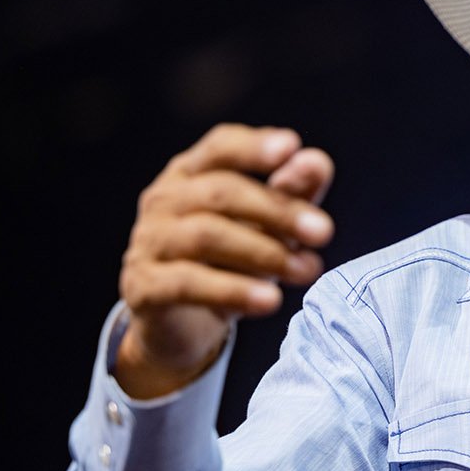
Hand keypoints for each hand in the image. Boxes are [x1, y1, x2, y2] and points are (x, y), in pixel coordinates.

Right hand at [115, 123, 334, 398]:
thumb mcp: (269, 225)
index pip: (220, 147)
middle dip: (278, 210)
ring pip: (207, 236)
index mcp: (192, 173)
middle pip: (221, 192)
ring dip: (265, 253)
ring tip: (307, 270)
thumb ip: (292, 192)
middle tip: (324, 232)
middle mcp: (164, 200)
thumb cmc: (231, 260)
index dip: (254, 145)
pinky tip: (270, 300)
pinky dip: (234, 290)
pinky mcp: (144, 286)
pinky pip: (189, 283)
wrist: (184, 324)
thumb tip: (316, 162)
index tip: (291, 147)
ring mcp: (149, 242)